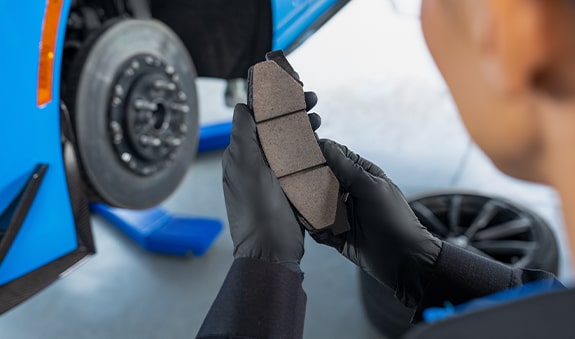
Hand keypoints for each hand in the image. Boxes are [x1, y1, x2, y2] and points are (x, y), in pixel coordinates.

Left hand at [222, 104, 305, 267]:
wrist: (272, 251)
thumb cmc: (257, 212)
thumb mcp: (246, 168)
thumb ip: (244, 135)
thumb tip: (242, 106)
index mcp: (243, 156)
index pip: (256, 117)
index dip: (272, 98)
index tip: (289, 83)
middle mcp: (257, 163)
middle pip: (275, 127)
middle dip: (293, 109)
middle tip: (312, 97)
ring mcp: (274, 176)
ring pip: (289, 142)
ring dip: (303, 126)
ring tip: (318, 117)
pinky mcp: (290, 188)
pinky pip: (300, 162)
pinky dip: (310, 148)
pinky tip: (321, 142)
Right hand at [311, 139, 442, 307]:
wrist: (404, 261)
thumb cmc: (393, 220)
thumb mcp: (371, 188)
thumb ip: (347, 167)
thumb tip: (325, 144)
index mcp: (362, 175)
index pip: (335, 157)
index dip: (318, 153)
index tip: (298, 151)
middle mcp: (351, 192)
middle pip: (321, 181)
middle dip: (308, 181)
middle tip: (294, 182)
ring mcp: (343, 214)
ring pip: (316, 205)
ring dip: (309, 208)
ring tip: (304, 210)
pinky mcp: (337, 235)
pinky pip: (318, 229)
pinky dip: (315, 229)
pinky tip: (319, 231)